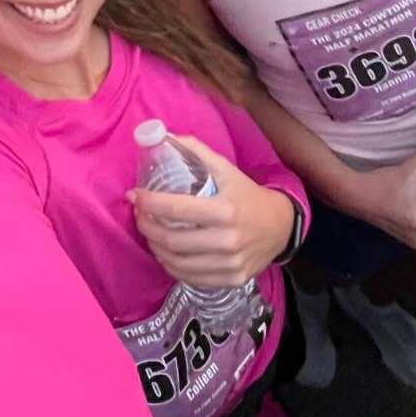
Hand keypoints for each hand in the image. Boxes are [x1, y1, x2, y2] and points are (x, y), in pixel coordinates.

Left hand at [129, 135, 295, 288]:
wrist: (281, 226)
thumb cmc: (248, 195)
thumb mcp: (227, 169)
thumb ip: (197, 152)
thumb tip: (166, 136)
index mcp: (226, 210)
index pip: (176, 210)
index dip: (149, 203)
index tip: (134, 195)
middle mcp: (229, 240)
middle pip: (172, 240)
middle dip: (146, 227)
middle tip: (139, 215)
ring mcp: (231, 264)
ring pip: (177, 263)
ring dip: (155, 248)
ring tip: (149, 233)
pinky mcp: (232, 279)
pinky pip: (191, 278)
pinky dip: (172, 266)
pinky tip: (166, 253)